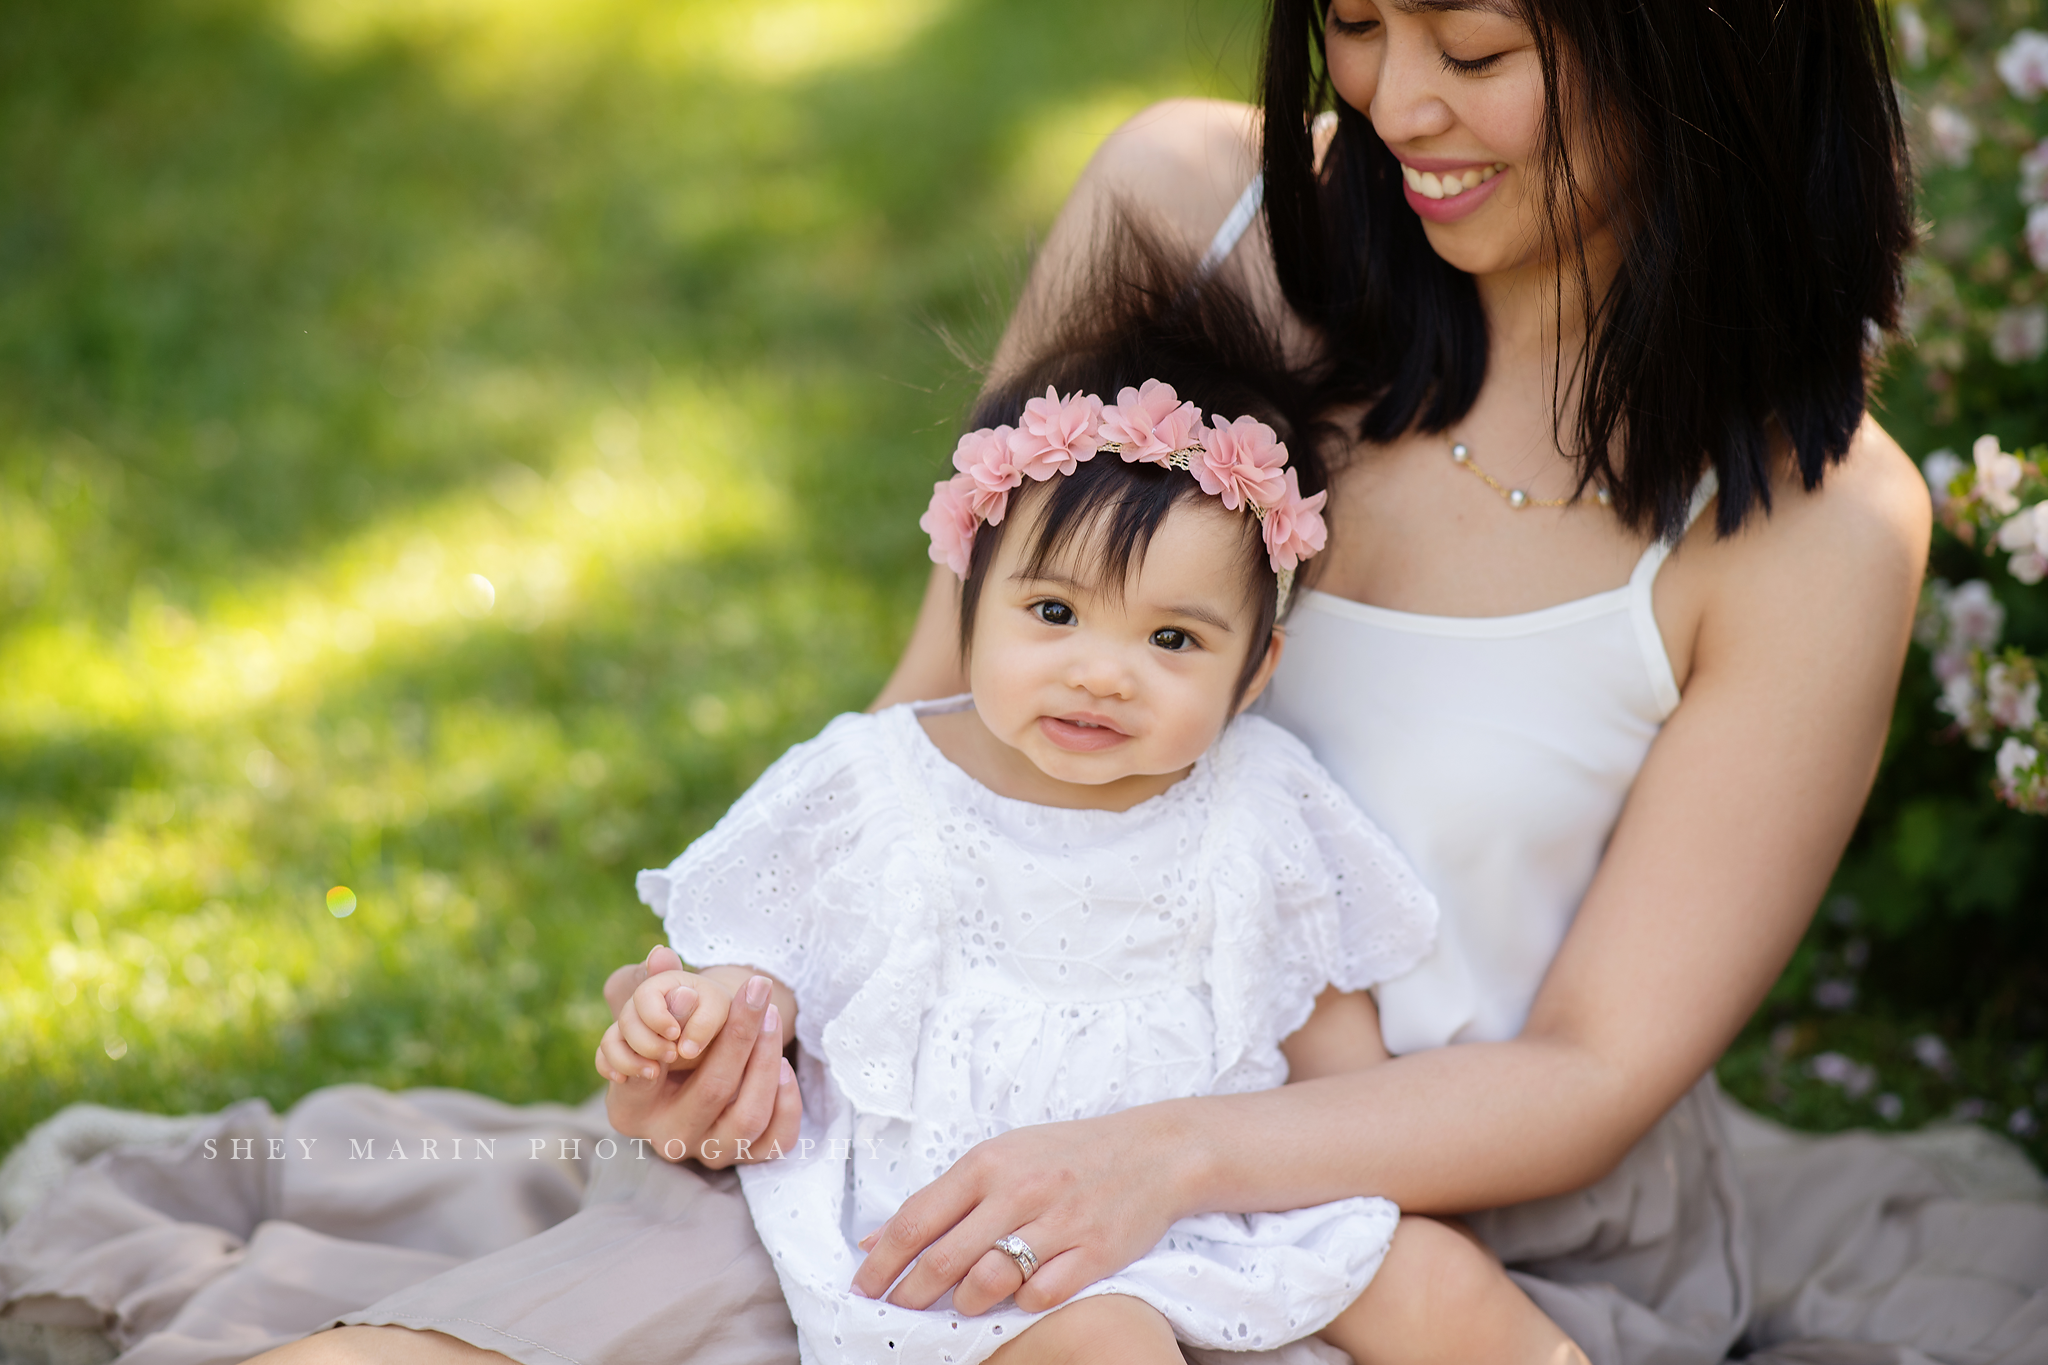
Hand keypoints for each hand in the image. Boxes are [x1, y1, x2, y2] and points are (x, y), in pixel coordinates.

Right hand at [595, 946, 736, 1080]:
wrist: (716, 1037)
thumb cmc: (720, 1019)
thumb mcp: (719, 1013)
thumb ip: (703, 1017)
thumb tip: (685, 1037)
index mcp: (663, 985)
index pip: (645, 995)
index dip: (656, 1017)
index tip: (675, 1034)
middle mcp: (641, 1005)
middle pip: (626, 1020)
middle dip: (647, 1042)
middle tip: (672, 1056)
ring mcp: (630, 1029)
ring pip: (611, 1041)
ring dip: (628, 1059)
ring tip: (653, 1074)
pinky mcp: (624, 1050)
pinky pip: (604, 1058)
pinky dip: (610, 1067)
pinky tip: (623, 1079)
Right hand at [598, 947, 800, 1168]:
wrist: (692, 1076)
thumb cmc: (666, 1038)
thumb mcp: (647, 1010)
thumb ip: (649, 982)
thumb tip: (661, 956)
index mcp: (630, 1111)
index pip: (646, 1077)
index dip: (670, 1036)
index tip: (690, 992)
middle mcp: (668, 1139)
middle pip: (711, 1091)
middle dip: (737, 1036)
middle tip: (756, 990)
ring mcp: (709, 1152)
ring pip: (748, 1119)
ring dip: (766, 1064)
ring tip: (771, 1019)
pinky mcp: (745, 1158)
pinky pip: (775, 1142)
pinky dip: (787, 1104)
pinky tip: (785, 1065)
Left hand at [850, 1105, 1192, 1314]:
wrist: (1152, 1152)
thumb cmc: (1065, 1155)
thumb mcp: (1001, 1159)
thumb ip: (943, 1199)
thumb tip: (876, 1239)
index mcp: (989, 1163)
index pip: (919, 1218)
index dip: (883, 1260)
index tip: (863, 1287)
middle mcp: (1020, 1190)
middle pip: (945, 1258)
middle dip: (911, 1294)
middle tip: (898, 1310)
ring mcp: (1059, 1222)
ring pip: (989, 1281)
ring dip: (965, 1302)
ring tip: (962, 1304)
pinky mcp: (1094, 1252)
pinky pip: (1041, 1295)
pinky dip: (1022, 1303)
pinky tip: (1019, 1296)